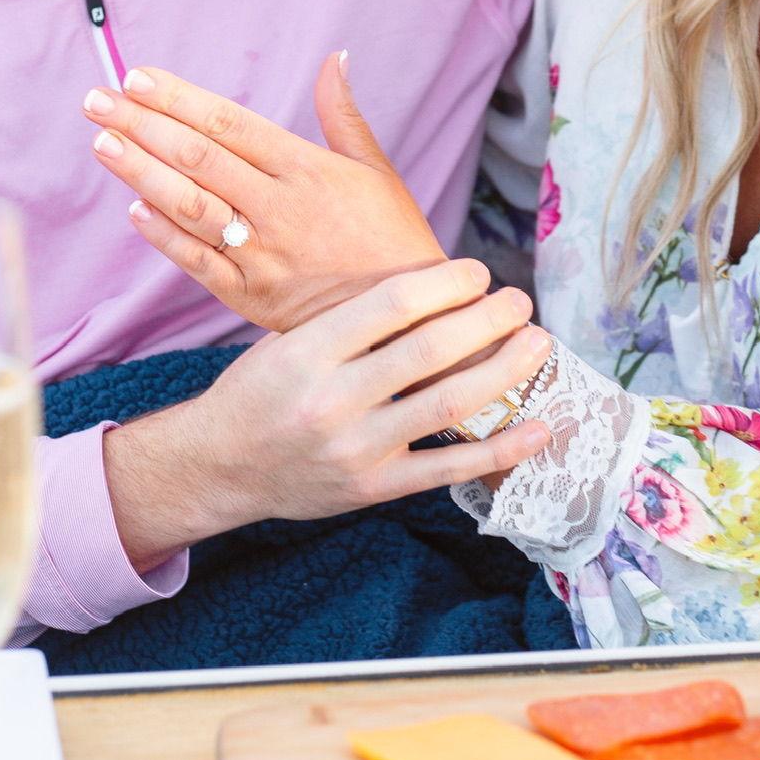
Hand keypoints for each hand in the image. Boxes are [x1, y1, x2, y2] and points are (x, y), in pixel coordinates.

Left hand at [83, 52, 446, 331]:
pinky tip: (134, 207)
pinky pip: (198, 262)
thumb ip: (344, 114)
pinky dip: (164, 235)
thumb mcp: (378, 170)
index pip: (229, 123)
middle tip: (96, 99)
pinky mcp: (252, 297)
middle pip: (198, 158)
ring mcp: (262, 255)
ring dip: (141, 171)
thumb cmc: (394, 240)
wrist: (411, 323)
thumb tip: (335, 57)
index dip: (179, 99)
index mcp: (308, 170)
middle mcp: (279, 208)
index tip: (138, 78)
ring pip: (190, 205)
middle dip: (141, 125)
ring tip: (102, 142)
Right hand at [99, 259, 554, 566]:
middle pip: (430, 350)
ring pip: (448, 404)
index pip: (393, 305)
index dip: (447, 282)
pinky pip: (449, 469)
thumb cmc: (261, 389)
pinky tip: (540, 427)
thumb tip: (435, 287)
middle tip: (519, 300)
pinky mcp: (374, 488)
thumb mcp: (288, 339)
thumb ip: (350, 318)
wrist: (219, 465)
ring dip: (505, 370)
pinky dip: (500, 449)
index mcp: (308, 351)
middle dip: (488, 319)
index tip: (478, 271)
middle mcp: (332, 400)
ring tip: (539, 343)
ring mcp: (356, 449)